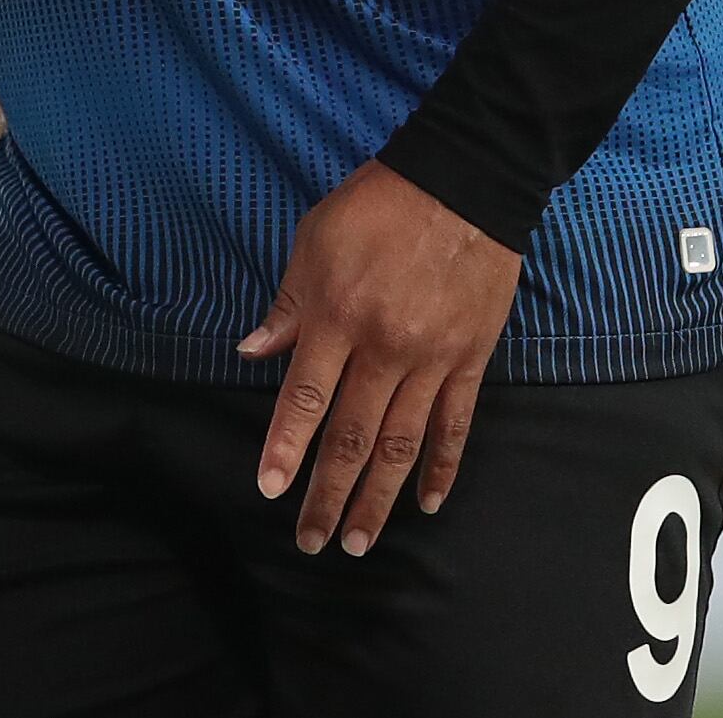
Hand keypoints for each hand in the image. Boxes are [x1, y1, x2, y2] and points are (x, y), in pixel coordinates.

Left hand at [239, 159, 524, 557]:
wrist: (466, 180)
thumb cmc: (379, 203)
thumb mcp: (315, 239)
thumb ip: (287, 304)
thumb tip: (251, 351)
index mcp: (339, 316)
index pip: (305, 398)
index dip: (285, 447)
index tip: (269, 489)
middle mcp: (384, 347)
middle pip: (351, 436)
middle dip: (329, 494)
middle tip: (312, 540)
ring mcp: (432, 358)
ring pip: (400, 444)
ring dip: (378, 497)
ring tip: (360, 542)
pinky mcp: (471, 358)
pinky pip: (455, 424)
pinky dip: (442, 467)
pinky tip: (427, 502)